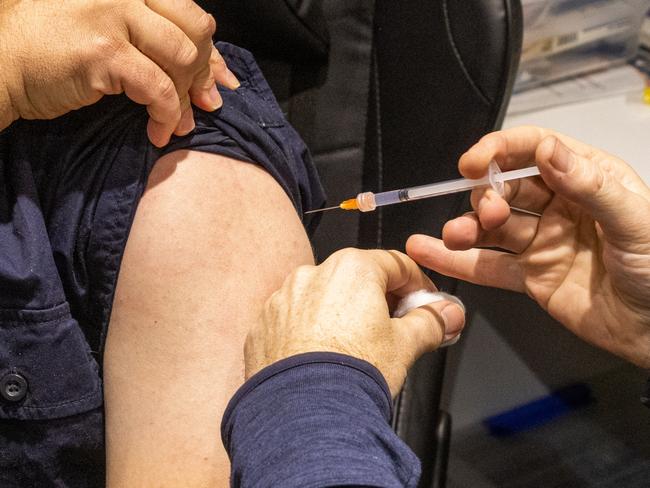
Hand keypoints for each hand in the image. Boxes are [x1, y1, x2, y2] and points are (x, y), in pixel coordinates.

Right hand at [0, 0, 239, 145]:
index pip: (189, 13)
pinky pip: (158, 88)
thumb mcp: (109, 29)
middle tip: (202, 104)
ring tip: (177, 124)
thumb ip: (152, 39)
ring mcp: (112, 17)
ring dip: (185, 99)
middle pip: (195, 29)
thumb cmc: (52, 49)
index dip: (212, 51)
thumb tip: (212, 73)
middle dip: (205, 72)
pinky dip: (166, 115)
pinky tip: (157, 131)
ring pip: (182, 58)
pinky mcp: (104, 52)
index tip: (221, 81)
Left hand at [244, 248, 465, 395]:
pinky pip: (294, 318)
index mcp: (352, 269)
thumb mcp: (406, 346)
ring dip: (341, 313)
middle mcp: (313, 275)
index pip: (396, 264)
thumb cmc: (352, 375)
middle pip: (357, 278)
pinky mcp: (264, 324)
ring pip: (323, 297)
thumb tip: (448, 315)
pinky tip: (321, 356)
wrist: (303, 415)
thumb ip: (431, 322)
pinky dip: (309, 330)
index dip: (418, 285)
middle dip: (380, 299)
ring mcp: (283, 298)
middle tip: (395, 328)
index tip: (425, 304)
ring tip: (354, 347)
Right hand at [406, 126, 649, 366]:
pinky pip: (486, 265)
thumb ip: (589, 185)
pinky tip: (429, 252)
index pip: (534, 150)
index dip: (500, 151)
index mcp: (586, 178)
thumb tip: (549, 148)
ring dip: (466, 226)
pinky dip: (456, 261)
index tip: (473, 163)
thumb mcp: (634, 220)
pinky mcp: (528, 275)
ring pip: (491, 227)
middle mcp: (558, 205)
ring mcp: (540, 241)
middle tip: (488, 214)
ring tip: (454, 235)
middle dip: (487, 195)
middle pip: (506, 187)